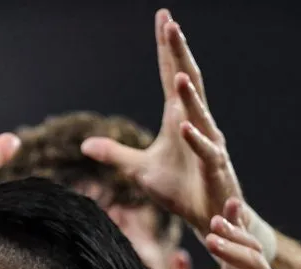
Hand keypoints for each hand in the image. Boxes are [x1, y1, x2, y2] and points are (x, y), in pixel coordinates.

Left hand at [80, 9, 241, 233]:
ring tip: (178, 73)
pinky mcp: (215, 169)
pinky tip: (185, 125)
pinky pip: (205, 151)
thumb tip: (85, 144)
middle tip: (171, 25)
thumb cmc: (180, 191)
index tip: (163, 18)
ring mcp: (209, 145)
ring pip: (199, 114)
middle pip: (188, 83)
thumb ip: (115, 155)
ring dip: (188, 95)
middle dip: (180, 55)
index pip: (171, 77)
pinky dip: (195, 139)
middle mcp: (197, 125)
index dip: (166, 49)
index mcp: (179, 120)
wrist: (208, 217)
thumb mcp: (140, 171)